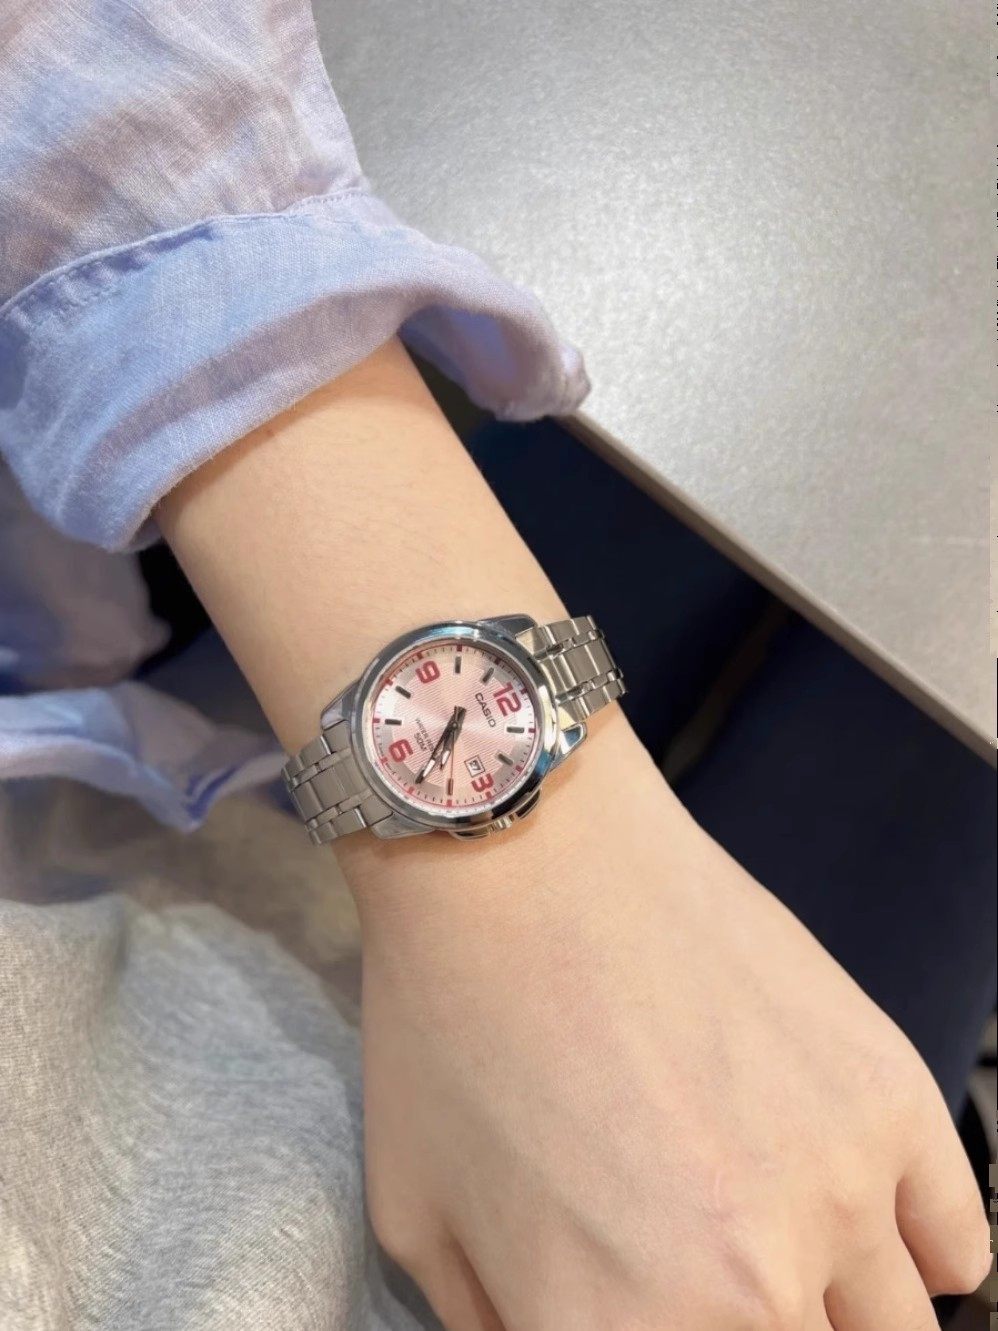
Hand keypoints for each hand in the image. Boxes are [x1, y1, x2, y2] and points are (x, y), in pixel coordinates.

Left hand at [349, 717, 989, 1330]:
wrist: (522, 854)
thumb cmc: (452, 1017)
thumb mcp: (419, 1216)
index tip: (651, 1302)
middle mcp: (748, 1290)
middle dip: (731, 1324)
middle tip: (688, 1264)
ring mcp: (838, 1189)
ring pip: (887, 1330)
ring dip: (826, 1303)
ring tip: (764, 1238)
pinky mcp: (889, 1096)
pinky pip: (957, 1244)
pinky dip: (912, 1251)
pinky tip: (850, 1213)